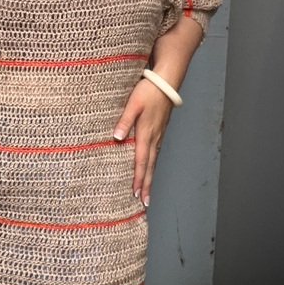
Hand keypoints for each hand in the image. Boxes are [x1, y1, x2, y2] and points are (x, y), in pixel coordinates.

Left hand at [113, 79, 173, 206]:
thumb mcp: (133, 104)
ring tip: (147, 191)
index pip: (141, 161)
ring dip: (150, 177)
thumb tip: (117, 138)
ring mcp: (159, 134)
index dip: (138, 179)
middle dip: (146, 185)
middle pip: (150, 166)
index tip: (136, 194)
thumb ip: (124, 121)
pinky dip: (152, 164)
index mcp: (146, 133)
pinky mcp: (160, 130)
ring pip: (154, 160)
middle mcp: (154, 137)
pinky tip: (150, 168)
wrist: (167, 82)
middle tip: (144, 202)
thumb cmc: (149, 91)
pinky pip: (156, 152)